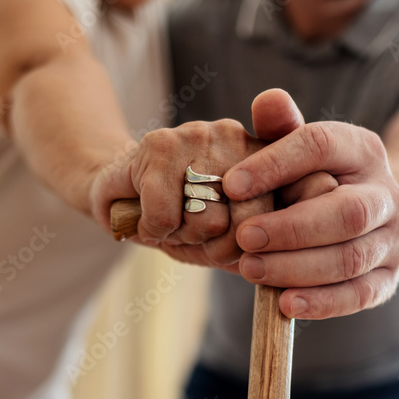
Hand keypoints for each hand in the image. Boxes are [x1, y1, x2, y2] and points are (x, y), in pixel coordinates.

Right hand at [89, 119, 268, 266]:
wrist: (121, 196)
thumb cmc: (180, 221)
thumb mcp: (225, 242)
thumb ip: (255, 248)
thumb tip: (269, 263)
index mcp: (268, 163)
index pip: (278, 221)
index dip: (243, 246)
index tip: (220, 238)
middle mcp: (242, 141)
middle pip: (247, 224)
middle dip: (214, 243)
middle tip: (190, 231)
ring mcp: (203, 135)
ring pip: (209, 221)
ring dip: (182, 236)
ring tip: (171, 220)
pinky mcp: (162, 143)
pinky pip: (166, 216)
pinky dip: (152, 230)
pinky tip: (148, 218)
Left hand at [224, 89, 398, 319]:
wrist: (371, 218)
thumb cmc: (317, 180)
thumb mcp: (301, 150)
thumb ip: (281, 129)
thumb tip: (267, 100)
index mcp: (361, 150)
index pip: (321, 147)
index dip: (276, 164)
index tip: (231, 184)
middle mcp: (386, 194)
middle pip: (346, 212)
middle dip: (291, 228)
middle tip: (244, 237)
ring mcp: (392, 239)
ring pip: (351, 257)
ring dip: (297, 267)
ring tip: (250, 270)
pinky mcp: (388, 278)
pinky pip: (359, 295)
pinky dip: (323, 303)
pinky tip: (284, 303)